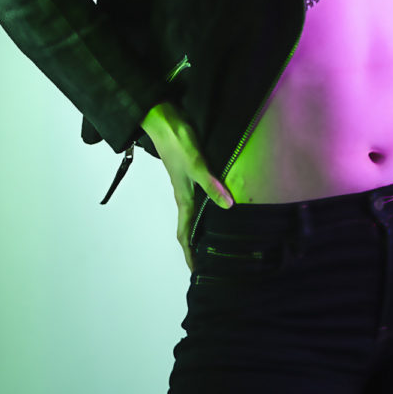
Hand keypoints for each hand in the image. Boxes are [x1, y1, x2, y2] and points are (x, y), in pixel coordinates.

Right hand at [141, 102, 233, 270]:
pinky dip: (205, 207)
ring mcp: (186, 183)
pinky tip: (216, 203)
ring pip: (192, 212)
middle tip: (208, 260)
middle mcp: (184, 194)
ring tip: (213, 237)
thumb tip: (229, 206)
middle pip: (188, 227)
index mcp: (183, 198)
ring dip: (199, 227)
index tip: (195, 272)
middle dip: (195, 246)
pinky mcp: (189, 171)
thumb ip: (211, 185)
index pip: (184, 233)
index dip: (189, 253)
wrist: (164, 121)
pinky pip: (197, 197)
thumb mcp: (197, 165)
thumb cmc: (178, 144)